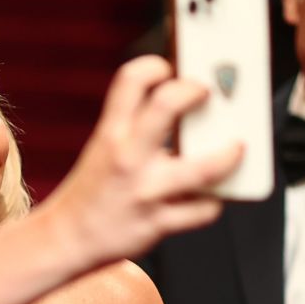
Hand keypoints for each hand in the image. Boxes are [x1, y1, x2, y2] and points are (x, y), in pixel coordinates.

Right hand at [44, 55, 242, 266]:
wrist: (68, 238)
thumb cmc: (94, 191)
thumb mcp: (104, 147)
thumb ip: (135, 125)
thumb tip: (180, 104)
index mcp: (111, 133)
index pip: (130, 80)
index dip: (154, 65)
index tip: (170, 68)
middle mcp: (127, 157)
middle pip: (167, 106)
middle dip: (196, 91)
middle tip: (208, 95)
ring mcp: (145, 191)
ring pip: (203, 168)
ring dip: (229, 155)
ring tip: (236, 148)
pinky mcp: (158, 223)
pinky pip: (203, 209)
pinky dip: (214, 201)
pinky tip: (210, 196)